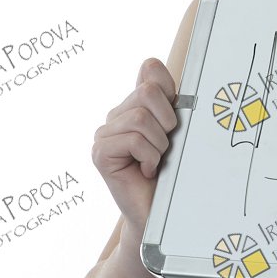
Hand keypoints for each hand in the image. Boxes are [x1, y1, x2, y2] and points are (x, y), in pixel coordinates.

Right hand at [91, 58, 177, 236]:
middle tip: (166, 148)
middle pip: (148, 92)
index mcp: (134, 105)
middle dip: (168, 122)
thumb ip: (166, 98)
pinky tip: (147, 171)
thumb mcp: (176, 130)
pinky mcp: (100, 153)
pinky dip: (149, 156)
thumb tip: (151, 64)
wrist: (161, 213)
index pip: (150, 71)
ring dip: (159, 144)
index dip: (169, 91)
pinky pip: (132, 139)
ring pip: (140, 117)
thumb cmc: (172, 172)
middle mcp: (115, 116)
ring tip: (156, 162)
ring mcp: (104, 134)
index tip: (173, 120)